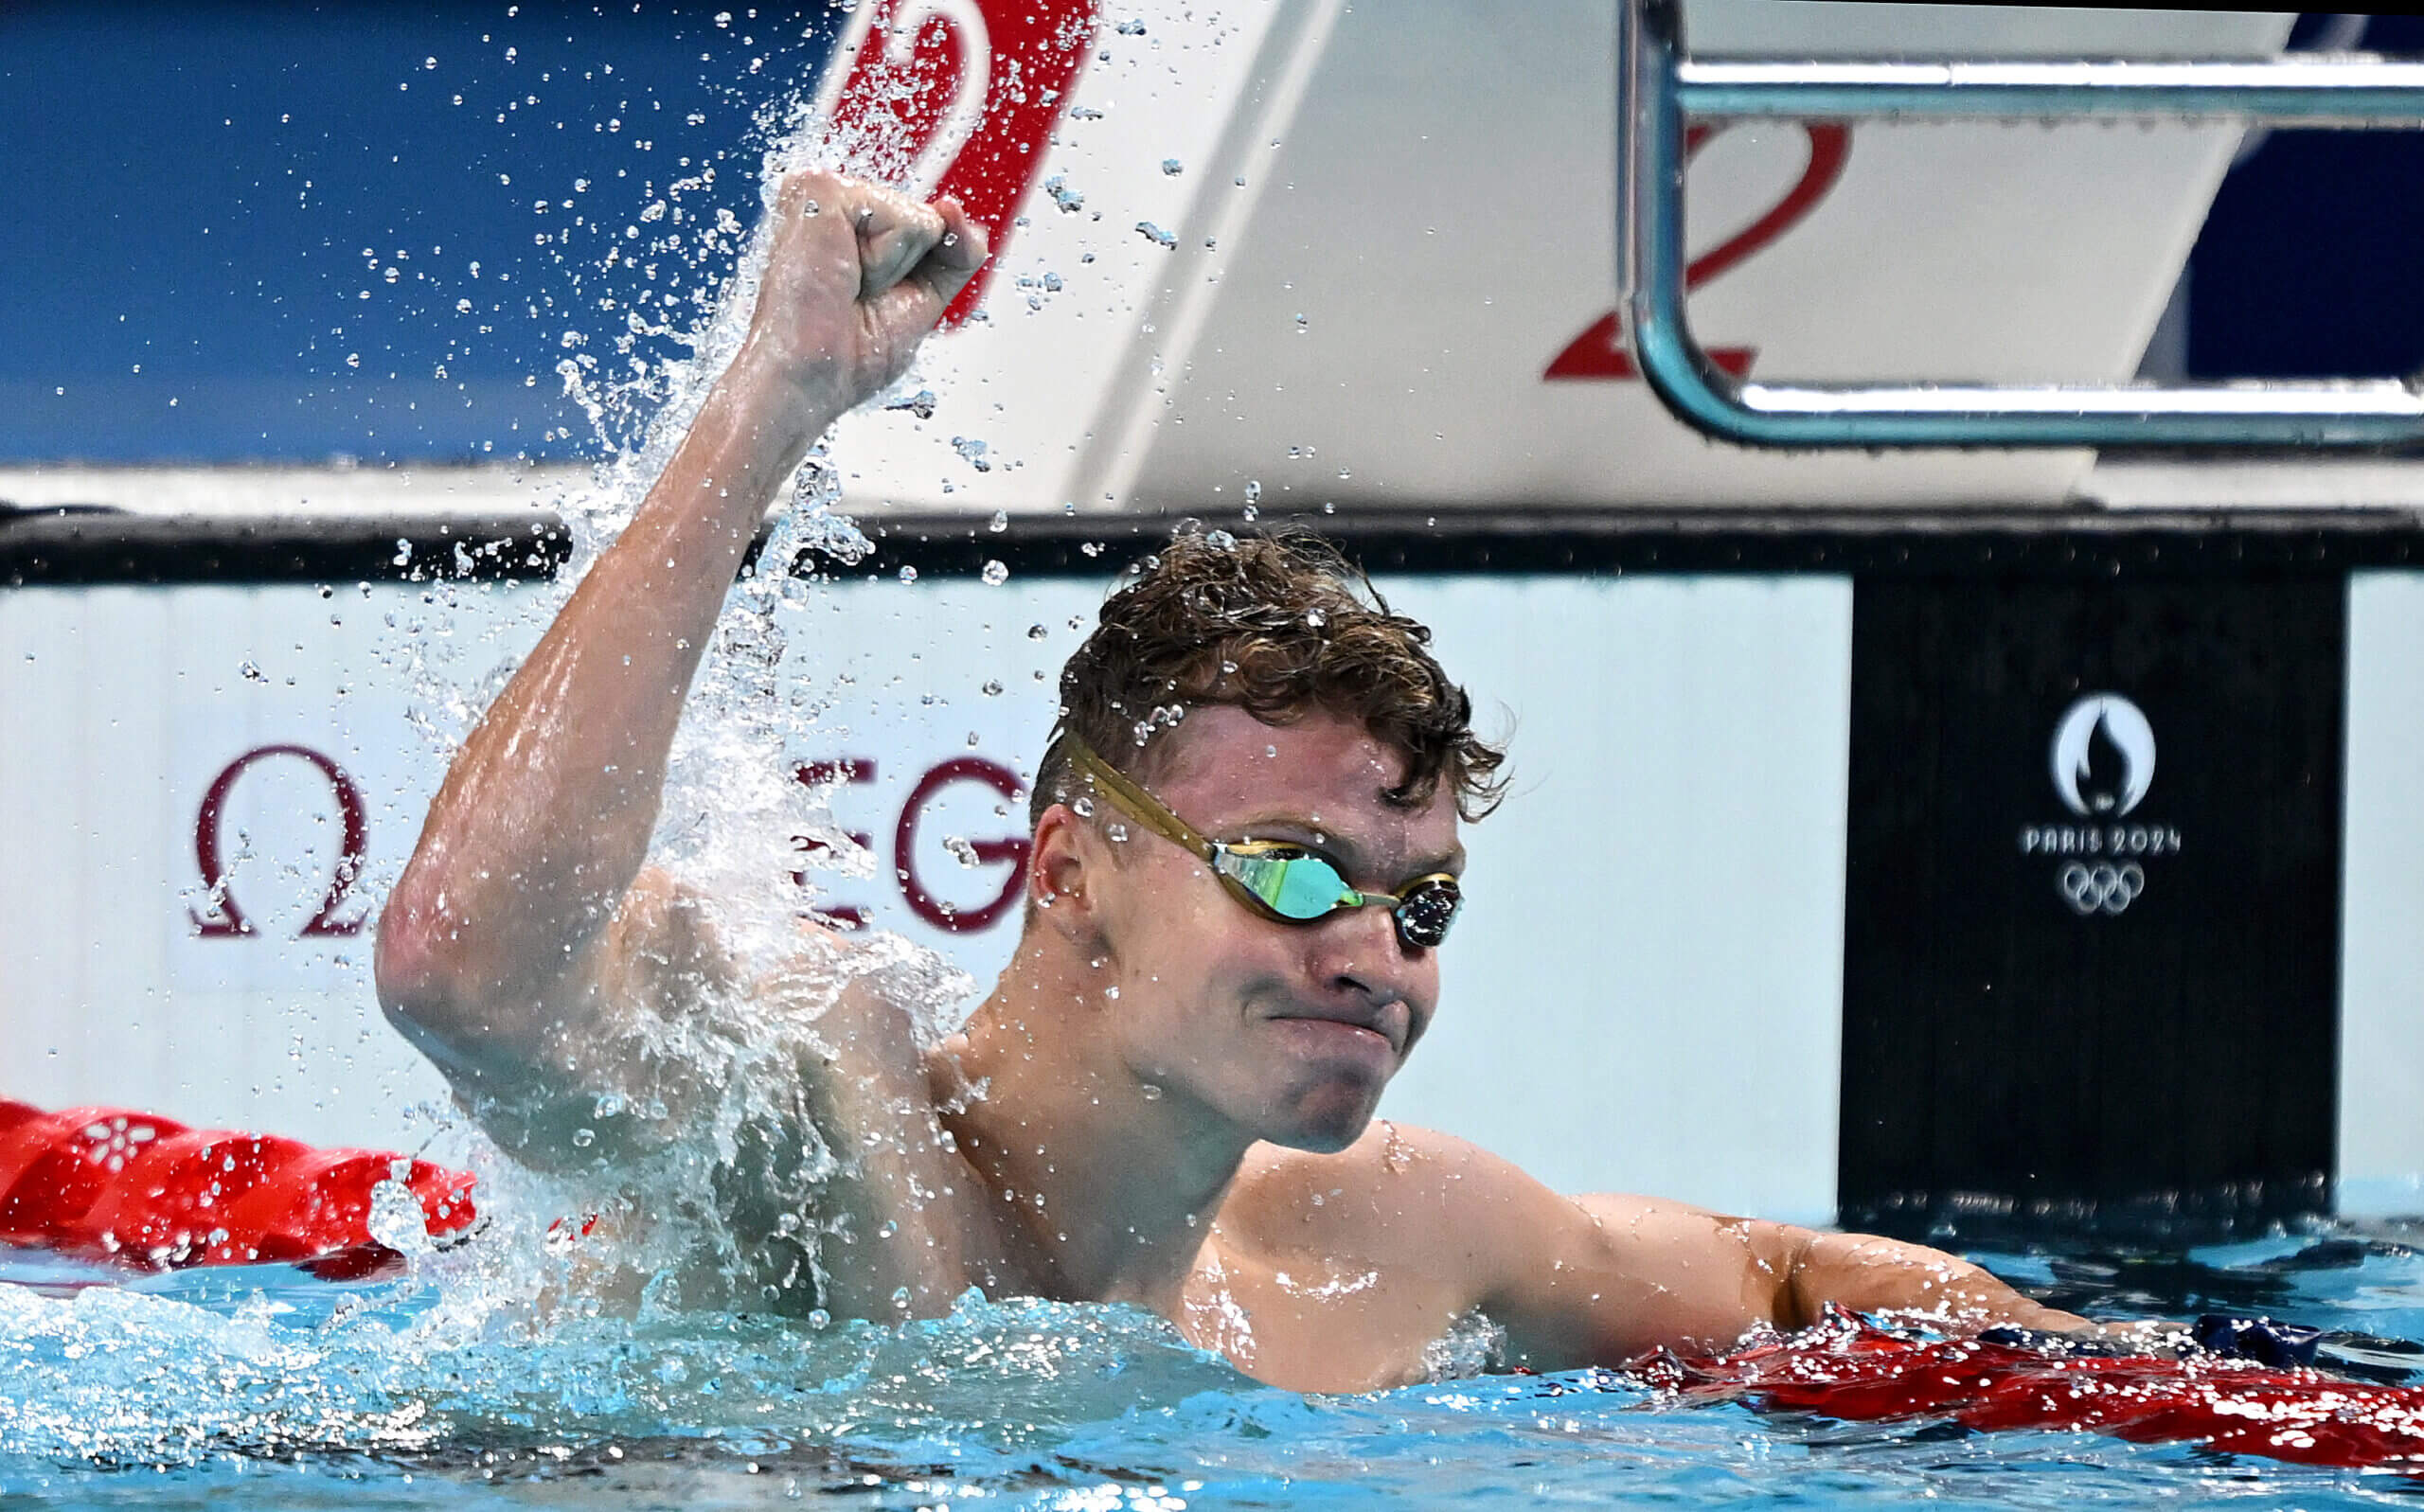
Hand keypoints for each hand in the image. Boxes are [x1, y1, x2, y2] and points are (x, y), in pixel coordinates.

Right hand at [740, 170, 988, 425]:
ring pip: (920, 220)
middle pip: (929, 221)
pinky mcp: (821, 189)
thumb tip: (953, 207)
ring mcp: (823, 188)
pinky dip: (887, 262)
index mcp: (847, 221)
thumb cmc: (848, 353)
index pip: (926, 226)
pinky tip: (843, 274)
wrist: (810, 377)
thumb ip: (954, 251)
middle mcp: (833, 199)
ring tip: (845, 287)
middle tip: (853, 297)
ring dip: (893, 270)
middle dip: (906, 272)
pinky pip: (905, 220)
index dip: (915, 274)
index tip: (865, 300)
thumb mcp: (922, 296)